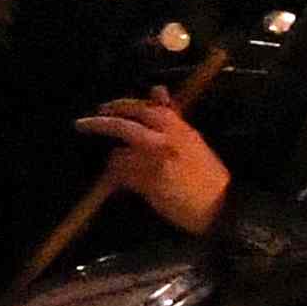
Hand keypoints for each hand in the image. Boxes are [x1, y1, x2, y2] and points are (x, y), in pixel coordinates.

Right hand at [74, 94, 231, 234]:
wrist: (226, 210)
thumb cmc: (187, 205)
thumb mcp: (154, 191)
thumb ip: (131, 171)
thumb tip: (113, 157)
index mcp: (160, 146)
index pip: (124, 129)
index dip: (100, 126)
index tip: (80, 125)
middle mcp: (173, 132)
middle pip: (139, 112)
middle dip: (117, 109)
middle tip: (100, 112)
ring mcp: (185, 132)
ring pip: (158, 109)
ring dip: (137, 104)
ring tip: (122, 106)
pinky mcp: (194, 137)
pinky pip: (174, 113)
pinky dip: (162, 103)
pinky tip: (157, 95)